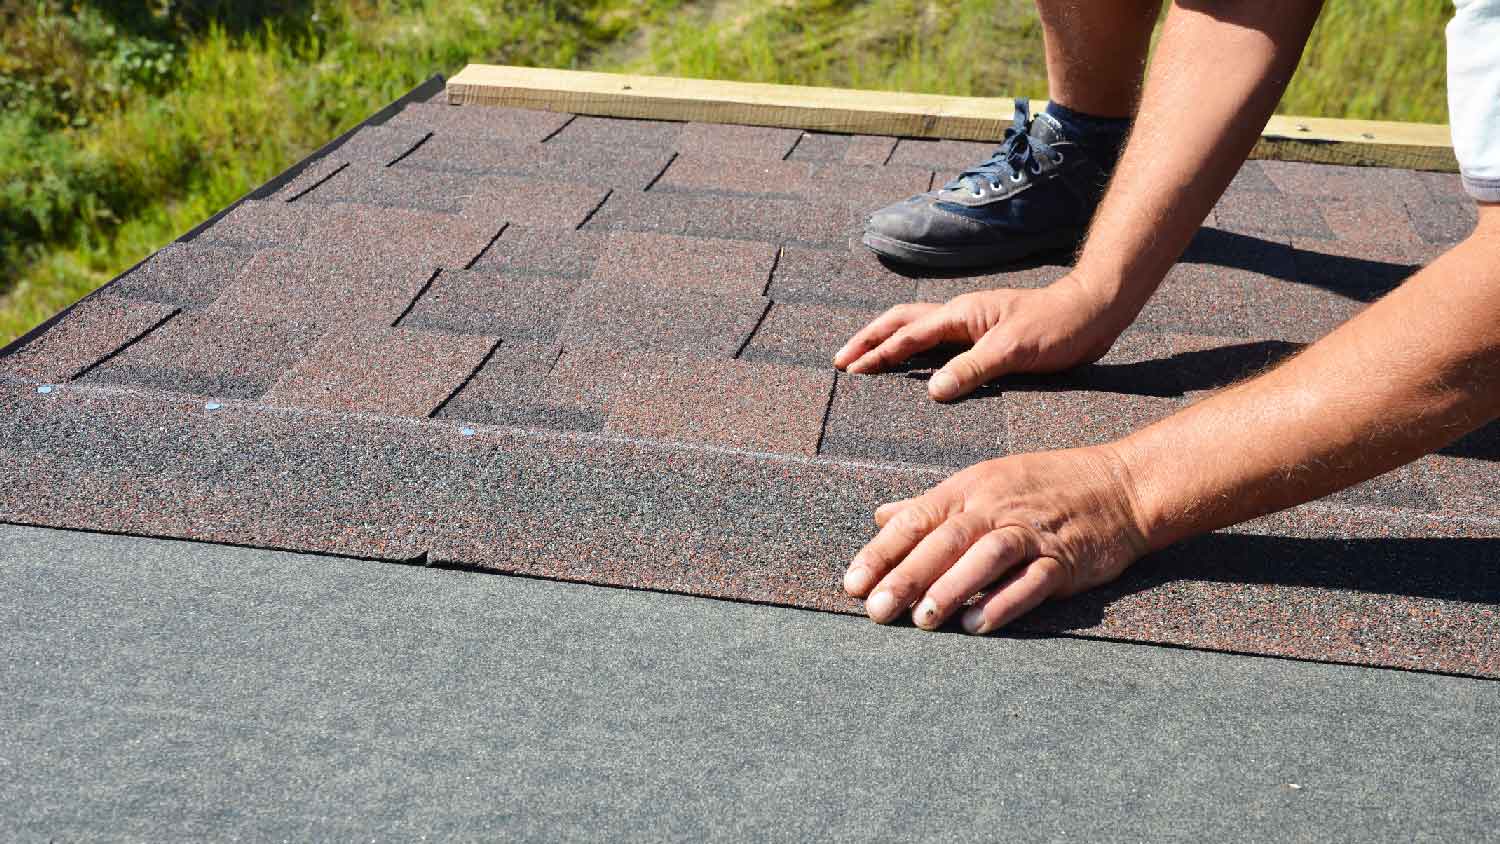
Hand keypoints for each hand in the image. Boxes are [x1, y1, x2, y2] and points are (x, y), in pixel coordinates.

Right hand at [831, 276, 1129, 400]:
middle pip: (900, 322)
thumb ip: (972, 368)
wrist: (1094, 311)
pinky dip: (913, 349)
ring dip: (887, 341)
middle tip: (842, 361)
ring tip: (863, 359)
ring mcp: (971, 324)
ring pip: (916, 329)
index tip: (851, 370)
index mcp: (962, 315)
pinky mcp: (983, 336)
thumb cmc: (1058, 326)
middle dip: (869, 340)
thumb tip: (931, 390)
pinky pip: (936, 341)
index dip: (878, 353)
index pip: (908, 335)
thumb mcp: (1015, 350)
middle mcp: (960, 316)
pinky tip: (911, 365)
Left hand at [842, 445, 1149, 633]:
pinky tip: (977, 625)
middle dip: (907, 576)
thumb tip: (881, 515)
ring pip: (985, 557)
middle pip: (945, 540)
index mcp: (970, 487)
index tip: (853, 583)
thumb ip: (931, 504)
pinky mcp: (1064, 559)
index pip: (916, 518)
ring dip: (951, 589)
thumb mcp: (984, 481)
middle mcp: (997, 506)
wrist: (1122, 486)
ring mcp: (1032, 532)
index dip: (882, 551)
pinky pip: (1031, 580)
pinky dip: (1003, 602)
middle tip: (877, 610)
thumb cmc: (1045, 486)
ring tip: (922, 621)